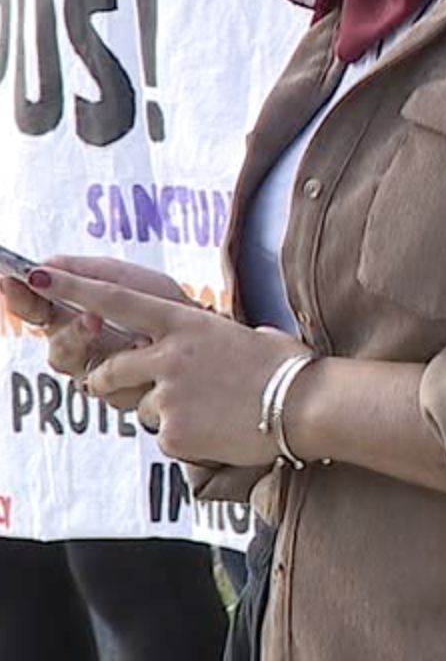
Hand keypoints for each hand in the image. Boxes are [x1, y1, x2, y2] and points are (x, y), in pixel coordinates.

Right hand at [5, 255, 190, 381]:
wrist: (210, 337)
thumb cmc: (167, 306)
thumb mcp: (132, 281)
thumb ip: (90, 274)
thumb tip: (41, 267)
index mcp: (76, 317)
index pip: (38, 309)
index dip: (19, 298)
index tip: (8, 279)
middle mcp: (81, 349)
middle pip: (51, 344)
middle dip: (54, 323)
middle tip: (62, 301)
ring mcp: (97, 374)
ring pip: (68, 362)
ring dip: (79, 337)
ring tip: (97, 320)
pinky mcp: (118, 394)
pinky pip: (105, 383)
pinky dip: (122, 364)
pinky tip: (139, 349)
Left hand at [55, 267, 307, 467]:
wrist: (306, 406)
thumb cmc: (286, 367)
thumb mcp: (243, 337)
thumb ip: (205, 342)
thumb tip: (199, 357)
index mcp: (186, 325)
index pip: (117, 300)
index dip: (74, 287)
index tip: (39, 273)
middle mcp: (169, 356)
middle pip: (108, 369)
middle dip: (108, 381)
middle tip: (124, 387)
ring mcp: (168, 395)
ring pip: (141, 408)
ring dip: (166, 412)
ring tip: (211, 411)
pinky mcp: (172, 431)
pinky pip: (164, 436)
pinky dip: (186, 437)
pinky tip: (219, 430)